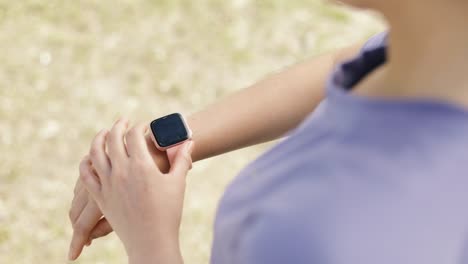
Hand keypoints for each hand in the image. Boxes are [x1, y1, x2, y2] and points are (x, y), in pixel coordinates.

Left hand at [80, 119, 192, 262]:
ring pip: (94, 152)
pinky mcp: (100, 197)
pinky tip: (90, 157)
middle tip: (123, 120)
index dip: (139, 126)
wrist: (152, 241)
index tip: (144, 125)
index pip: (134, 135)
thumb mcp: (178, 183)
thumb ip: (182, 159)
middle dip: (118, 125)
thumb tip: (190, 142)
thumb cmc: (168, 212)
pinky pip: (85, 174)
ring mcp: (107, 184)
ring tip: (103, 132)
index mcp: (142, 166)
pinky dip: (86, 161)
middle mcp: (121, 172)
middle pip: (112, 138)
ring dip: (98, 138)